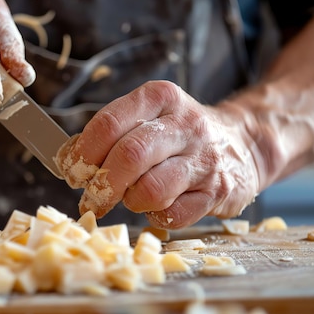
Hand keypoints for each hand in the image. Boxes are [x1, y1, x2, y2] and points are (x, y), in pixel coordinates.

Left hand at [55, 81, 260, 228]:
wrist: (243, 145)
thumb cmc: (179, 135)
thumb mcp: (148, 117)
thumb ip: (109, 134)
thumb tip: (70, 161)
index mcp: (160, 98)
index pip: (109, 123)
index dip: (82, 153)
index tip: (71, 171)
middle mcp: (185, 124)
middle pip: (130, 156)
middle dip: (102, 185)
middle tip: (92, 198)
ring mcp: (205, 159)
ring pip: (152, 190)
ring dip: (131, 201)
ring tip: (132, 197)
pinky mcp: (218, 192)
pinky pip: (173, 215)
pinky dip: (157, 215)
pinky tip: (160, 204)